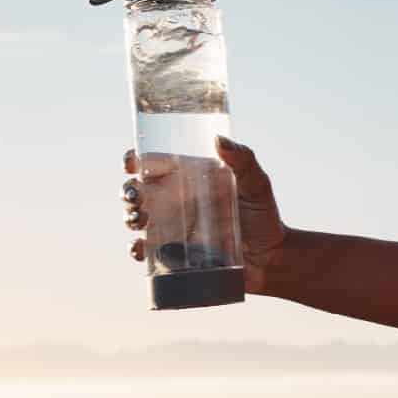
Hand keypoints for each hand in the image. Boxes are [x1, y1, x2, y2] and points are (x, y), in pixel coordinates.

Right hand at [121, 136, 289, 293]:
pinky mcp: (172, 253)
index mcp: (190, 179)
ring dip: (129, 217)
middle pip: (138, 191)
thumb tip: (219, 140)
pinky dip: (136, 249)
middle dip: (128, 191)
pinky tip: (141, 249)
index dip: (135, 161)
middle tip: (135, 197)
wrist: (269, 258)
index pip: (154, 164)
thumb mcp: (256, 185)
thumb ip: (244, 161)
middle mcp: (175, 201)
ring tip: (140, 220)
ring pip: (136, 218)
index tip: (131, 164)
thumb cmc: (264, 216)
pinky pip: (144, 251)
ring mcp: (172, 227)